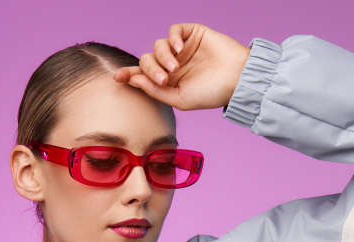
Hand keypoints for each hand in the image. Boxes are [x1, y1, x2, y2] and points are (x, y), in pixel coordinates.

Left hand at [112, 24, 249, 110]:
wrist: (237, 79)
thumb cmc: (211, 94)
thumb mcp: (180, 99)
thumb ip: (156, 91)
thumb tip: (133, 80)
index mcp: (168, 83)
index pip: (143, 77)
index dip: (129, 75)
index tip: (117, 77)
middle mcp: (172, 65)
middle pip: (147, 61)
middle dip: (150, 69)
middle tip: (165, 79)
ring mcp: (181, 49)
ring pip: (157, 46)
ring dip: (163, 57)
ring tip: (176, 68)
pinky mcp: (191, 34)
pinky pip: (173, 30)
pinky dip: (172, 38)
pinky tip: (180, 50)